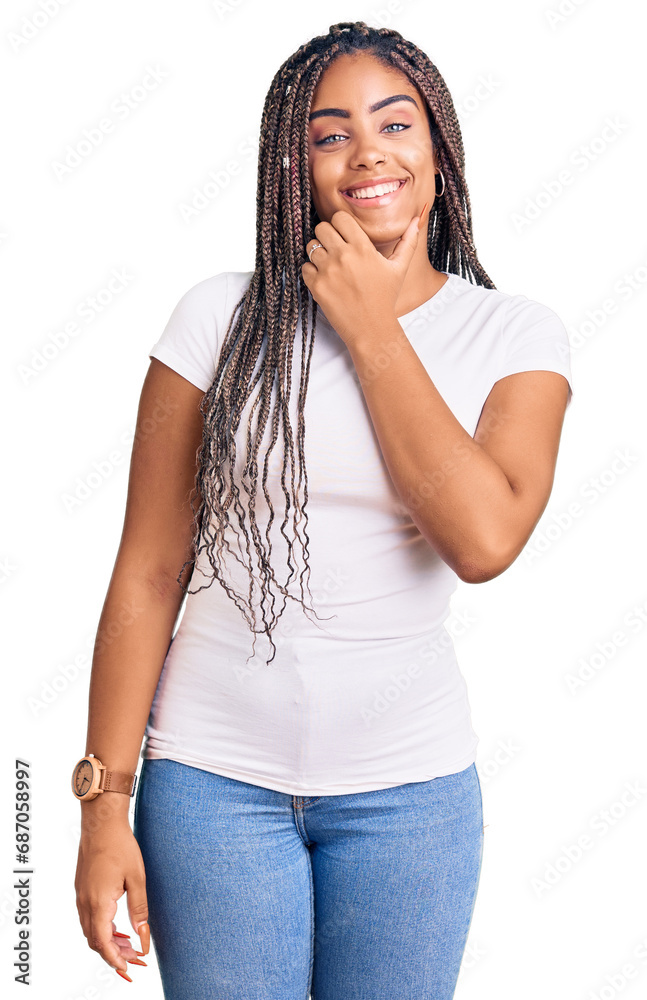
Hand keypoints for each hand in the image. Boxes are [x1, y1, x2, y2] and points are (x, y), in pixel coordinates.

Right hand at [75, 821, 149, 981]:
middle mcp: (85, 903)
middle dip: (115, 954)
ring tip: (129, 946)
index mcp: (99, 902)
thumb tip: (143, 937)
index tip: (130, 968)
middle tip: (136, 960)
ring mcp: (81, 896)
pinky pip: (89, 919)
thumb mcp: (136, 878)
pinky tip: (117, 928)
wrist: (101, 823)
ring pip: (91, 931)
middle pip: (96, 941)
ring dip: (108, 942)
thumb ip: (139, 910)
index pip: (103, 943)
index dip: (116, 959)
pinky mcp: (82, 890)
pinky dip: (102, 929)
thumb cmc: (121, 846)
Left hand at [301, 203, 426, 349]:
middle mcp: (344, 256)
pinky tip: (326, 280)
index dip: (340, 224)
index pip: (339, 217)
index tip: (344, 235)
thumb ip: (409, 241)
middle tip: (335, 249)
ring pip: (311, 246)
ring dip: (318, 254)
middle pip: (321, 227)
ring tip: (330, 266)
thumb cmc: (386, 298)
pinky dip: (312, 272)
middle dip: (327, 236)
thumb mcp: (399, 268)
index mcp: (362, 248)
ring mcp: (328, 271)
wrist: (372, 329)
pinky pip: (305, 267)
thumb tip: (417, 217)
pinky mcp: (317, 286)